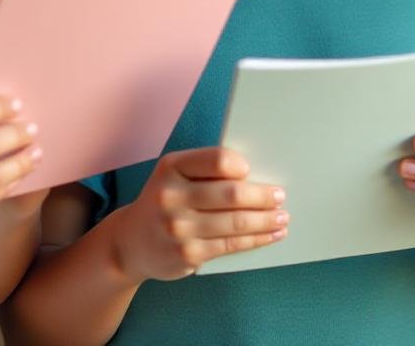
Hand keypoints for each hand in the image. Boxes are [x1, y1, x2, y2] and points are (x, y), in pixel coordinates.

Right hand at [108, 147, 286, 281]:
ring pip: (236, 222)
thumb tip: (256, 177)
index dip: (239, 166)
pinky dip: (257, 239)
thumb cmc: (164, 202)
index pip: (216, 160)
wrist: (131, 242)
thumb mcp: (174, 176)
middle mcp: (172, 196)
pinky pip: (231, 244)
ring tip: (282, 217)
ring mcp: (179, 228)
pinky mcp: (188, 253)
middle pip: (231, 194)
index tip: (252, 171)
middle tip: (280, 196)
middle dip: (263, 197)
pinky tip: (271, 235)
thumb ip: (205, 171)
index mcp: (171, 168)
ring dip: (266, 220)